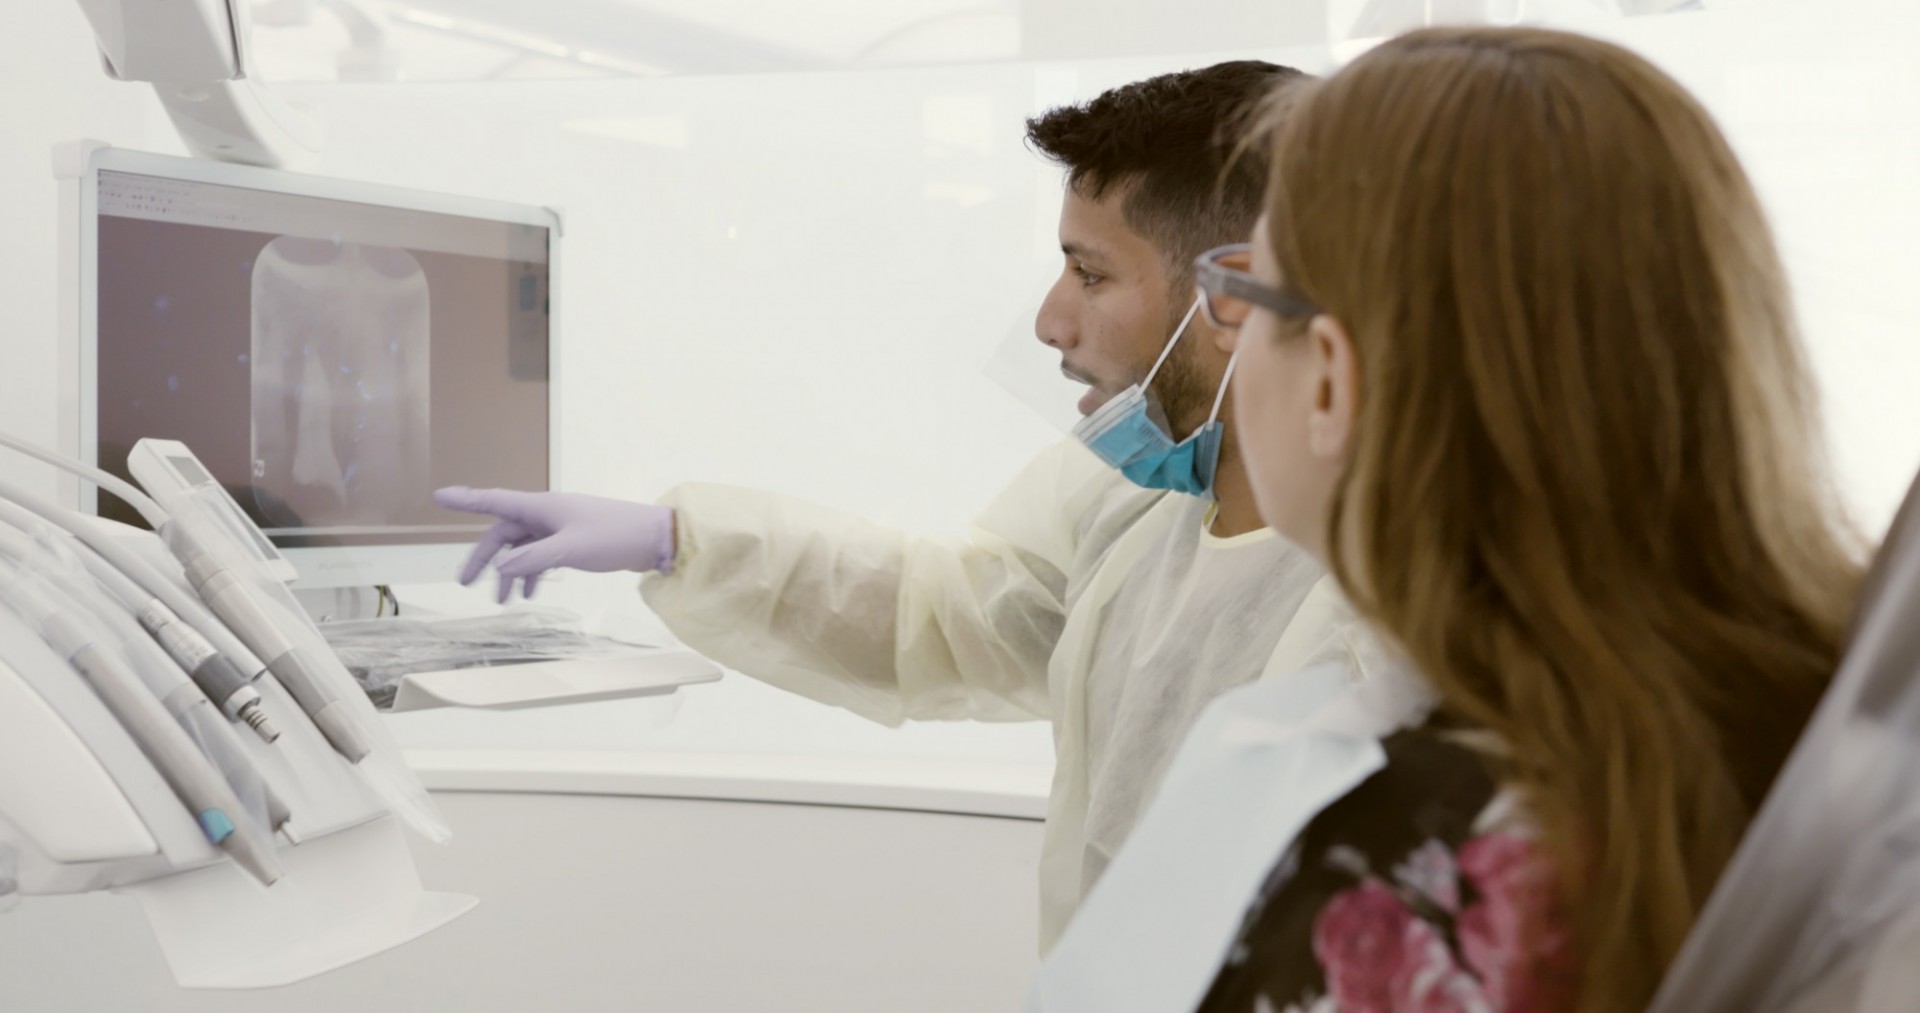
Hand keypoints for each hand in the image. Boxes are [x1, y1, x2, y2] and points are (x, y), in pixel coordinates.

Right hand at [433, 487, 675, 602]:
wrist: (654, 538)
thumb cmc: (614, 535)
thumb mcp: (570, 549)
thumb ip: (534, 559)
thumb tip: (501, 568)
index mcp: (541, 507)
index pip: (494, 501)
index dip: (466, 500)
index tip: (439, 496)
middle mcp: (546, 513)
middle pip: (504, 533)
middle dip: (484, 557)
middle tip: (465, 583)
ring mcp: (559, 527)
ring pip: (522, 548)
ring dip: (510, 571)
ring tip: (503, 600)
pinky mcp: (572, 540)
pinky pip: (541, 555)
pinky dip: (532, 572)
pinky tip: (530, 592)